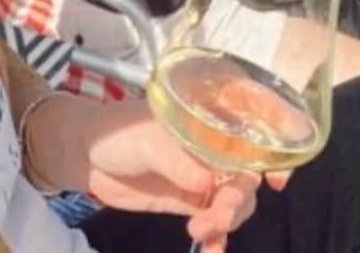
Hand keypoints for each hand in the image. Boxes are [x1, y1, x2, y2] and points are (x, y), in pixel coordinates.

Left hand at [24, 94, 284, 251]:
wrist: (83, 156)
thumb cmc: (115, 132)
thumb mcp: (148, 142)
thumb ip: (181, 163)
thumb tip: (212, 186)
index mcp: (206, 120)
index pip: (254, 130)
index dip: (275, 152)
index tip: (276, 180)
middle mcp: (211, 146)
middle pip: (248, 174)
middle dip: (239, 200)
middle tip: (216, 217)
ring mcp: (203, 174)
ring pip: (236, 201)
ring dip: (227, 220)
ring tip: (200, 231)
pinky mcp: (190, 200)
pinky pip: (217, 221)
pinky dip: (219, 237)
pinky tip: (213, 250)